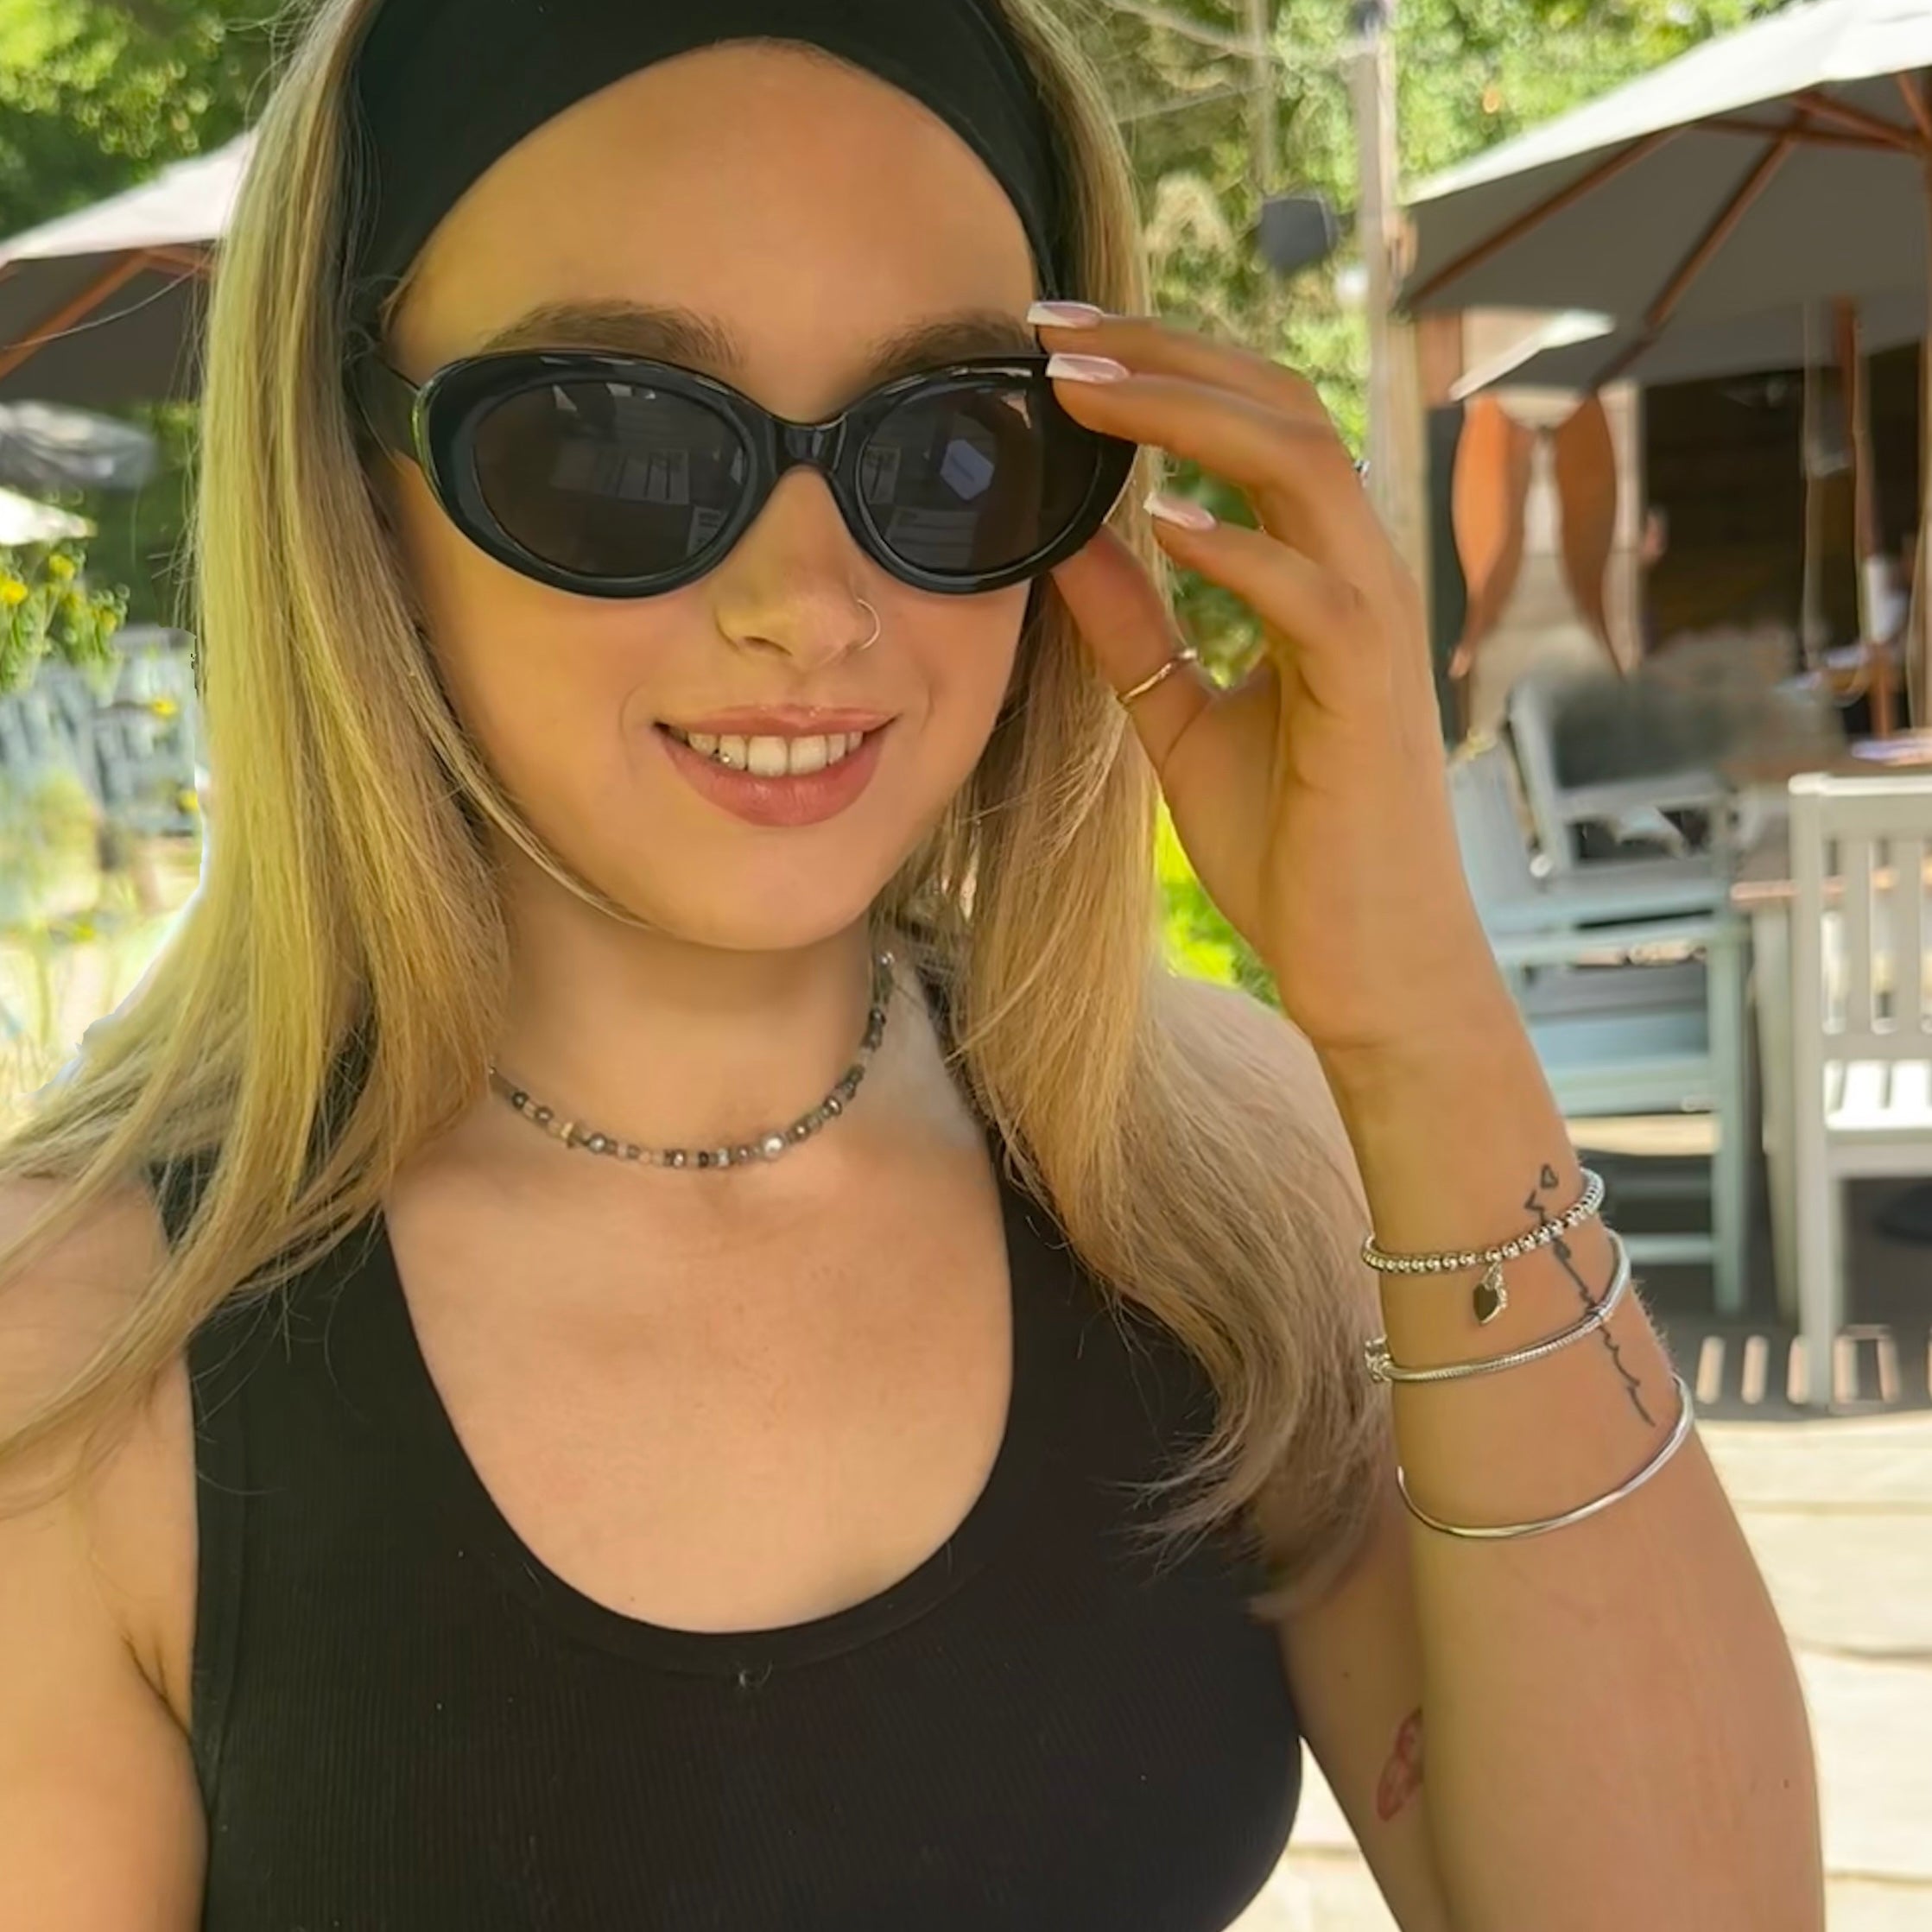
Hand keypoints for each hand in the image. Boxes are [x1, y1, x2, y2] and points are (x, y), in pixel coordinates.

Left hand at [1035, 309, 1506, 1059]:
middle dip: (1164, 355)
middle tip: (1050, 327)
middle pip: (1279, 409)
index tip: (1054, 346)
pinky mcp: (1371, 693)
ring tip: (1080, 388)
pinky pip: (1312, 593)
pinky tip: (1159, 521)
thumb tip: (1068, 545)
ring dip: (1189, 415)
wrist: (1363, 963)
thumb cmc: (1292, 849)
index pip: (1250, 429)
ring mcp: (1375, 627)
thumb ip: (1135, 632)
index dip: (1159, 372)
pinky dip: (1239, 549)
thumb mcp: (1181, 720)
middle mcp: (1357, 577)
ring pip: (1302, 468)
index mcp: (1316, 575)